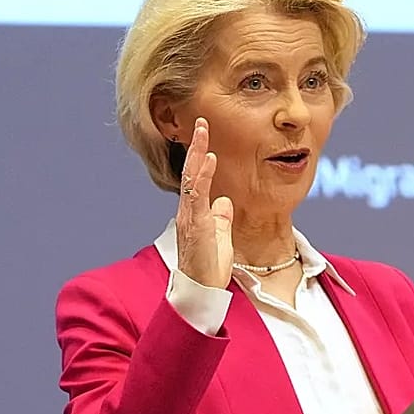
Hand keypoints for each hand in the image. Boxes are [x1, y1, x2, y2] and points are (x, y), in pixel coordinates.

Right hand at [175, 118, 233, 288]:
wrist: (201, 291)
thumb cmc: (209, 268)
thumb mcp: (220, 237)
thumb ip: (221, 219)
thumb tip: (225, 202)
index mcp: (195, 213)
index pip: (196, 178)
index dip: (201, 156)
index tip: (206, 134)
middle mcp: (188, 211)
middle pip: (190, 172)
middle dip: (196, 146)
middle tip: (202, 122)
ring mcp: (190, 217)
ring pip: (191, 179)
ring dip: (198, 154)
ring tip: (203, 132)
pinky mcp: (195, 225)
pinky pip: (198, 195)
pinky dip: (203, 176)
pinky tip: (209, 159)